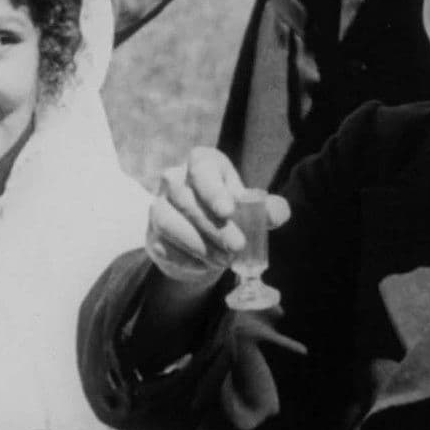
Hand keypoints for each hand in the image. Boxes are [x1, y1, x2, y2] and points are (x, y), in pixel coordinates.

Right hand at [145, 148, 289, 291]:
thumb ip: (267, 209)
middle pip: (186, 199)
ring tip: (224, 259)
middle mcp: (174, 179)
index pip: (202, 169)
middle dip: (214, 226)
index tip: (228, 210)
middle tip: (237, 246)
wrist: (203, 240)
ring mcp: (158, 206)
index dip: (213, 190)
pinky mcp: (152, 234)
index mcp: (202, 163)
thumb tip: (278, 213)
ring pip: (169, 222)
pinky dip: (186, 259)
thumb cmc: (229, 214)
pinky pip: (163, 245)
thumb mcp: (250, 209)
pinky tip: (205, 266)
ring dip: (199, 244)